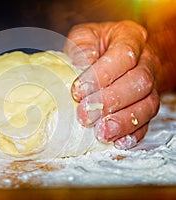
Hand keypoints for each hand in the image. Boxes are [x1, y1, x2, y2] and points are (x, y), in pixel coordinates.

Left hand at [64, 20, 159, 148]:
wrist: (113, 53)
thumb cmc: (95, 45)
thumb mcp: (85, 36)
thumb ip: (82, 45)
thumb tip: (82, 62)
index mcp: (130, 37)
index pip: (124, 55)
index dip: (102, 75)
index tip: (78, 91)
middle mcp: (146, 60)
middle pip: (139, 82)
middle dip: (111, 101)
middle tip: (86, 115)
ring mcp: (151, 84)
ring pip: (148, 104)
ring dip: (124, 121)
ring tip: (102, 133)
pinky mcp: (146, 104)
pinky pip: (148, 121)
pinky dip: (133, 133)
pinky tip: (118, 141)